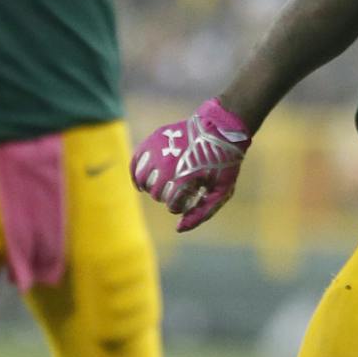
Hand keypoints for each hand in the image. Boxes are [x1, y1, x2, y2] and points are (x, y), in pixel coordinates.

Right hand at [130, 98, 251, 231]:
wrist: (220, 128)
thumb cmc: (223, 163)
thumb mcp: (221, 191)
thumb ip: (201, 213)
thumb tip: (178, 228)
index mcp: (184, 179)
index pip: (172, 205)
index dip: (180, 205)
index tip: (188, 198)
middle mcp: (167, 165)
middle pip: (156, 193)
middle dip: (167, 196)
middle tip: (178, 189)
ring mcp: (158, 150)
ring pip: (142, 179)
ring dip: (151, 186)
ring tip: (162, 185)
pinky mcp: (152, 140)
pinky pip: (135, 162)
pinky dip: (136, 174)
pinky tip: (142, 182)